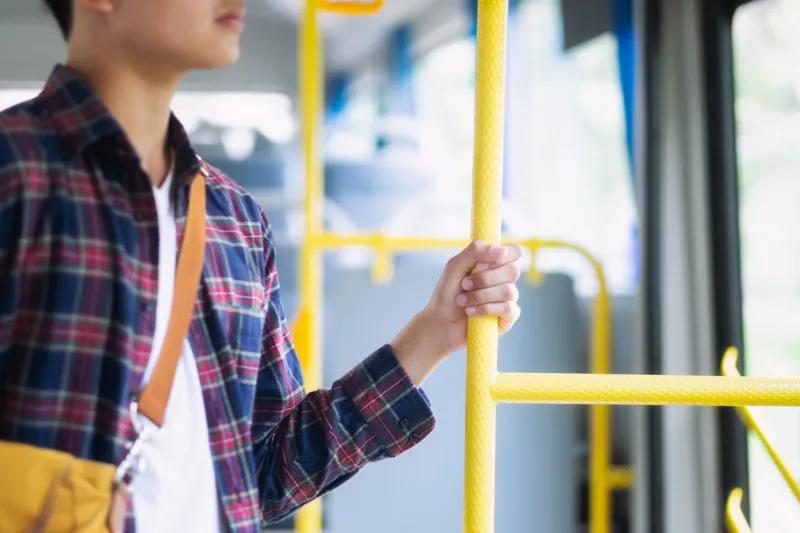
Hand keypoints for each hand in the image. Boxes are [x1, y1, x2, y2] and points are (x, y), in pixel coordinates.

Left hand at [391, 241, 522, 385]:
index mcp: (494, 264)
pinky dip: (486, 309)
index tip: (479, 264)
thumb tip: (500, 250)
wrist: (440, 321)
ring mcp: (508, 299)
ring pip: (509, 291)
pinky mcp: (508, 318)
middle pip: (513, 271)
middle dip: (484, 279)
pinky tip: (471, 312)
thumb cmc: (447, 293)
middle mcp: (504, 280)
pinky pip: (508, 309)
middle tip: (464, 284)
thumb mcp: (455, 266)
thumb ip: (475, 251)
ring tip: (462, 301)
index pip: (514, 252)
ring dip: (480, 296)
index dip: (502, 256)